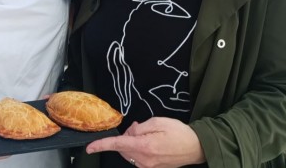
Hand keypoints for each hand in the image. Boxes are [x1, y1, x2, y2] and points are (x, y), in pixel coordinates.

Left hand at [85, 117, 205, 167]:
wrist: (195, 148)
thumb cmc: (179, 132)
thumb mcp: (158, 122)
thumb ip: (140, 127)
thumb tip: (129, 132)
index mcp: (144, 146)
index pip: (117, 144)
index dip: (101, 145)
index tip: (89, 148)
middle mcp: (143, 160)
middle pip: (122, 148)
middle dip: (125, 137)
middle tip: (140, 127)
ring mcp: (148, 166)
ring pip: (129, 153)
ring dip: (131, 143)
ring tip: (148, 135)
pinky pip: (137, 158)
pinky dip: (138, 149)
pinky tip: (150, 143)